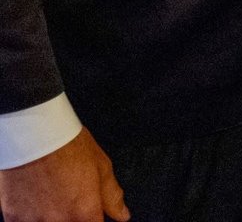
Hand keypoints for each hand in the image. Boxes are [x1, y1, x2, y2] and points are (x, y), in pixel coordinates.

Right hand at [0, 127, 128, 221]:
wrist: (34, 134)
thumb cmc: (67, 144)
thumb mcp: (100, 165)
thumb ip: (111, 195)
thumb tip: (122, 214)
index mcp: (84, 212)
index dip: (92, 219)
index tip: (90, 213)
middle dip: (71, 216)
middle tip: (67, 197)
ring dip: (50, 216)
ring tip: (51, 195)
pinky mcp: (14, 218)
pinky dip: (30, 214)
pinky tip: (34, 197)